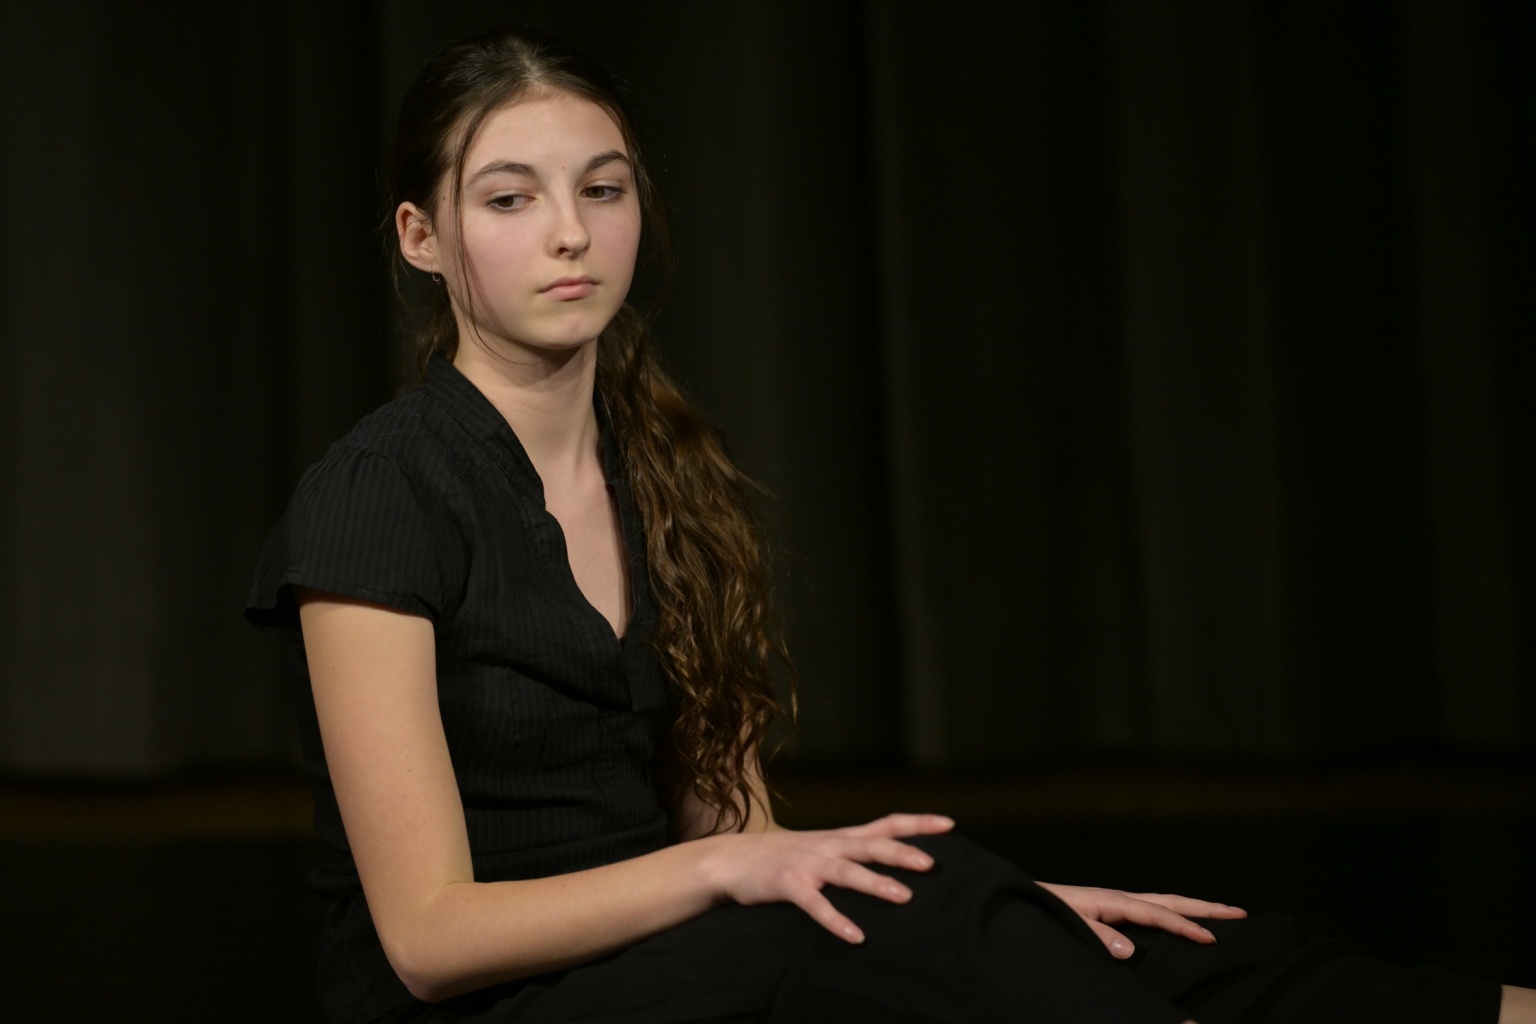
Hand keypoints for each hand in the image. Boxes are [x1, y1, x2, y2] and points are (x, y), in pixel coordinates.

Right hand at [701, 813, 953, 943]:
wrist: (730, 859)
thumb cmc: (781, 856)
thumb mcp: (820, 846)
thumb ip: (850, 850)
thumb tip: (888, 857)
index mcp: (839, 836)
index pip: (885, 823)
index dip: (917, 823)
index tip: (949, 825)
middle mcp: (828, 844)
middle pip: (872, 844)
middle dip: (902, 852)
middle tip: (931, 864)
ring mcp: (808, 863)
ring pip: (848, 871)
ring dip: (876, 883)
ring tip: (904, 897)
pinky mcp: (789, 884)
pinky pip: (816, 905)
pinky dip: (836, 920)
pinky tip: (856, 936)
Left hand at [1036, 882, 1247, 958]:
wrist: (1024, 900)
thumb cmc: (1045, 912)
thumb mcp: (1070, 924)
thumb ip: (1098, 936)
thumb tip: (1130, 950)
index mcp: (1112, 901)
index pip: (1158, 914)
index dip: (1185, 927)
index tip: (1211, 940)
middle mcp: (1119, 898)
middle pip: (1171, 901)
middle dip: (1206, 907)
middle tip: (1241, 913)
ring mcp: (1117, 903)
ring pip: (1165, 904)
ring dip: (1195, 909)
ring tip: (1226, 915)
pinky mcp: (1112, 911)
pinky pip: (1152, 912)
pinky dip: (1175, 915)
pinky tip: (1184, 925)